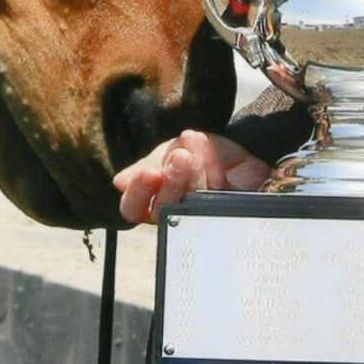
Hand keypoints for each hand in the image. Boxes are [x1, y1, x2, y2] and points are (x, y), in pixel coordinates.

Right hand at [113, 130, 270, 224]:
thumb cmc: (202, 154)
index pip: (134, 208)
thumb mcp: (171, 151)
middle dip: (170, 181)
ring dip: (191, 174)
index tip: (148, 172)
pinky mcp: (229, 213)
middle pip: (161, 211)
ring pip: (190, 206)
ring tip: (189, 149)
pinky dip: (211, 167)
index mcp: (155, 200)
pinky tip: (205, 147)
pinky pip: (218, 194)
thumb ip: (150, 163)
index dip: (138, 194)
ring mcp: (203, 217)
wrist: (243, 148)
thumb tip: (119, 182)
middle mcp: (176, 214)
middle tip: (178, 156)